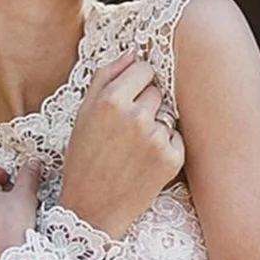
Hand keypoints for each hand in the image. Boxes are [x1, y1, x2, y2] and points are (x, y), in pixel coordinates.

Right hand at [60, 53, 184, 236]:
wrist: (93, 207)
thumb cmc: (84, 157)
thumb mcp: (83, 113)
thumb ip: (106, 75)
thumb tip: (134, 52)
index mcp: (110, 100)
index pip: (144, 68)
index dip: (136, 83)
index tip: (126, 99)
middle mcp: (136, 116)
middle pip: (158, 91)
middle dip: (145, 105)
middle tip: (125, 131)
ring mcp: (156, 137)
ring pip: (168, 114)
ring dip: (156, 125)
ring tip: (133, 148)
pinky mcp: (172, 158)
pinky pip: (177, 137)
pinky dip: (165, 146)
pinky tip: (145, 161)